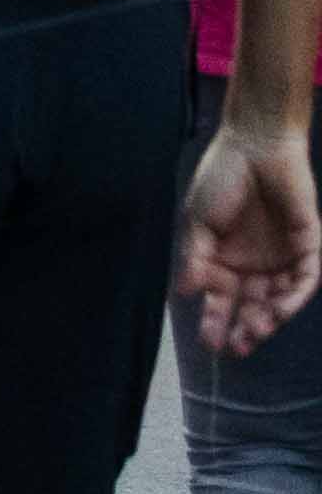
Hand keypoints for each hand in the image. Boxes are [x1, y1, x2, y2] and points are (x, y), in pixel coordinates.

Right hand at [190, 117, 321, 356]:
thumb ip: (195, 257)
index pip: (222, 297)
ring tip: (254, 333)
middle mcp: (255, 262)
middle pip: (252, 305)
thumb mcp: (198, 220)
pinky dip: (294, 297)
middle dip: (244, 329)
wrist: (255, 144)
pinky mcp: (308, 245)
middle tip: (234, 348)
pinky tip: (279, 311)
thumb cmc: (220, 178)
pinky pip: (305, 279)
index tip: (207, 342)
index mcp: (225, 257)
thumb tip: (185, 293)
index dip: (215, 320)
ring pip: (279, 298)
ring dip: (269, 319)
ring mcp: (282, 256)